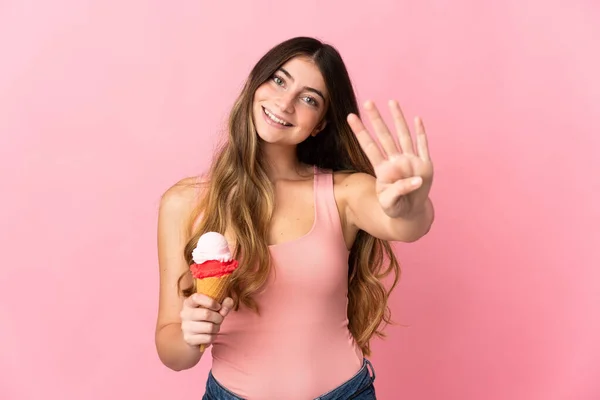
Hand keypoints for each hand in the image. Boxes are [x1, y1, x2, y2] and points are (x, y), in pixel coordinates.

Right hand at [180, 293, 232, 349]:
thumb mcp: (215, 309)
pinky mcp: (188, 339)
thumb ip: (224, 304)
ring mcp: (185, 327)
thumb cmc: (206, 319)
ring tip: (214, 327)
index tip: (218, 306)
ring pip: (209, 327)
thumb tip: (228, 301)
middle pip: (206, 314)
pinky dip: (213, 337)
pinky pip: (208, 338)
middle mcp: (184, 314)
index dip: (210, 302)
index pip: (196, 298)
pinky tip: (209, 335)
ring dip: (216, 328)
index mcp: (189, 303)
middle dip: (218, 317)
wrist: (195, 337)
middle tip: (219, 319)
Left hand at [347, 100, 433, 218]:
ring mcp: (410, 161)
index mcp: (383, 169)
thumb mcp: (390, 203)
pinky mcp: (425, 165)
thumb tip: (415, 181)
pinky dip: (421, 132)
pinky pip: (423, 146)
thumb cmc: (395, 208)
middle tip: (368, 102)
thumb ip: (399, 191)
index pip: (369, 147)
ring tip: (392, 102)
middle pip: (385, 136)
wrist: (410, 214)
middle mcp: (395, 161)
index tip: (350, 117)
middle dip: (376, 119)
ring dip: (398, 119)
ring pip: (403, 135)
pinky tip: (417, 119)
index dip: (361, 132)